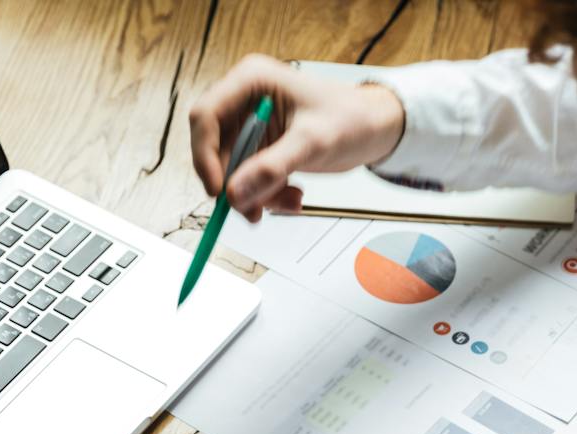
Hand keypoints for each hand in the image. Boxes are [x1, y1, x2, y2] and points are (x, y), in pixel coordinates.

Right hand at [189, 54, 405, 221]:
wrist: (372, 130)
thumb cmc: (350, 119)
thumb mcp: (311, 143)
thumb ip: (271, 169)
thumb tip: (233, 194)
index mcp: (250, 81)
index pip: (205, 116)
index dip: (204, 156)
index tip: (219, 191)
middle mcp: (244, 101)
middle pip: (214, 149)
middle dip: (235, 184)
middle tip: (255, 210)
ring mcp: (251, 127)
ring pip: (231, 171)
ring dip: (256, 195)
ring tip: (290, 200)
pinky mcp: (260, 149)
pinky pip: (248, 181)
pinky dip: (267, 196)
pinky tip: (293, 196)